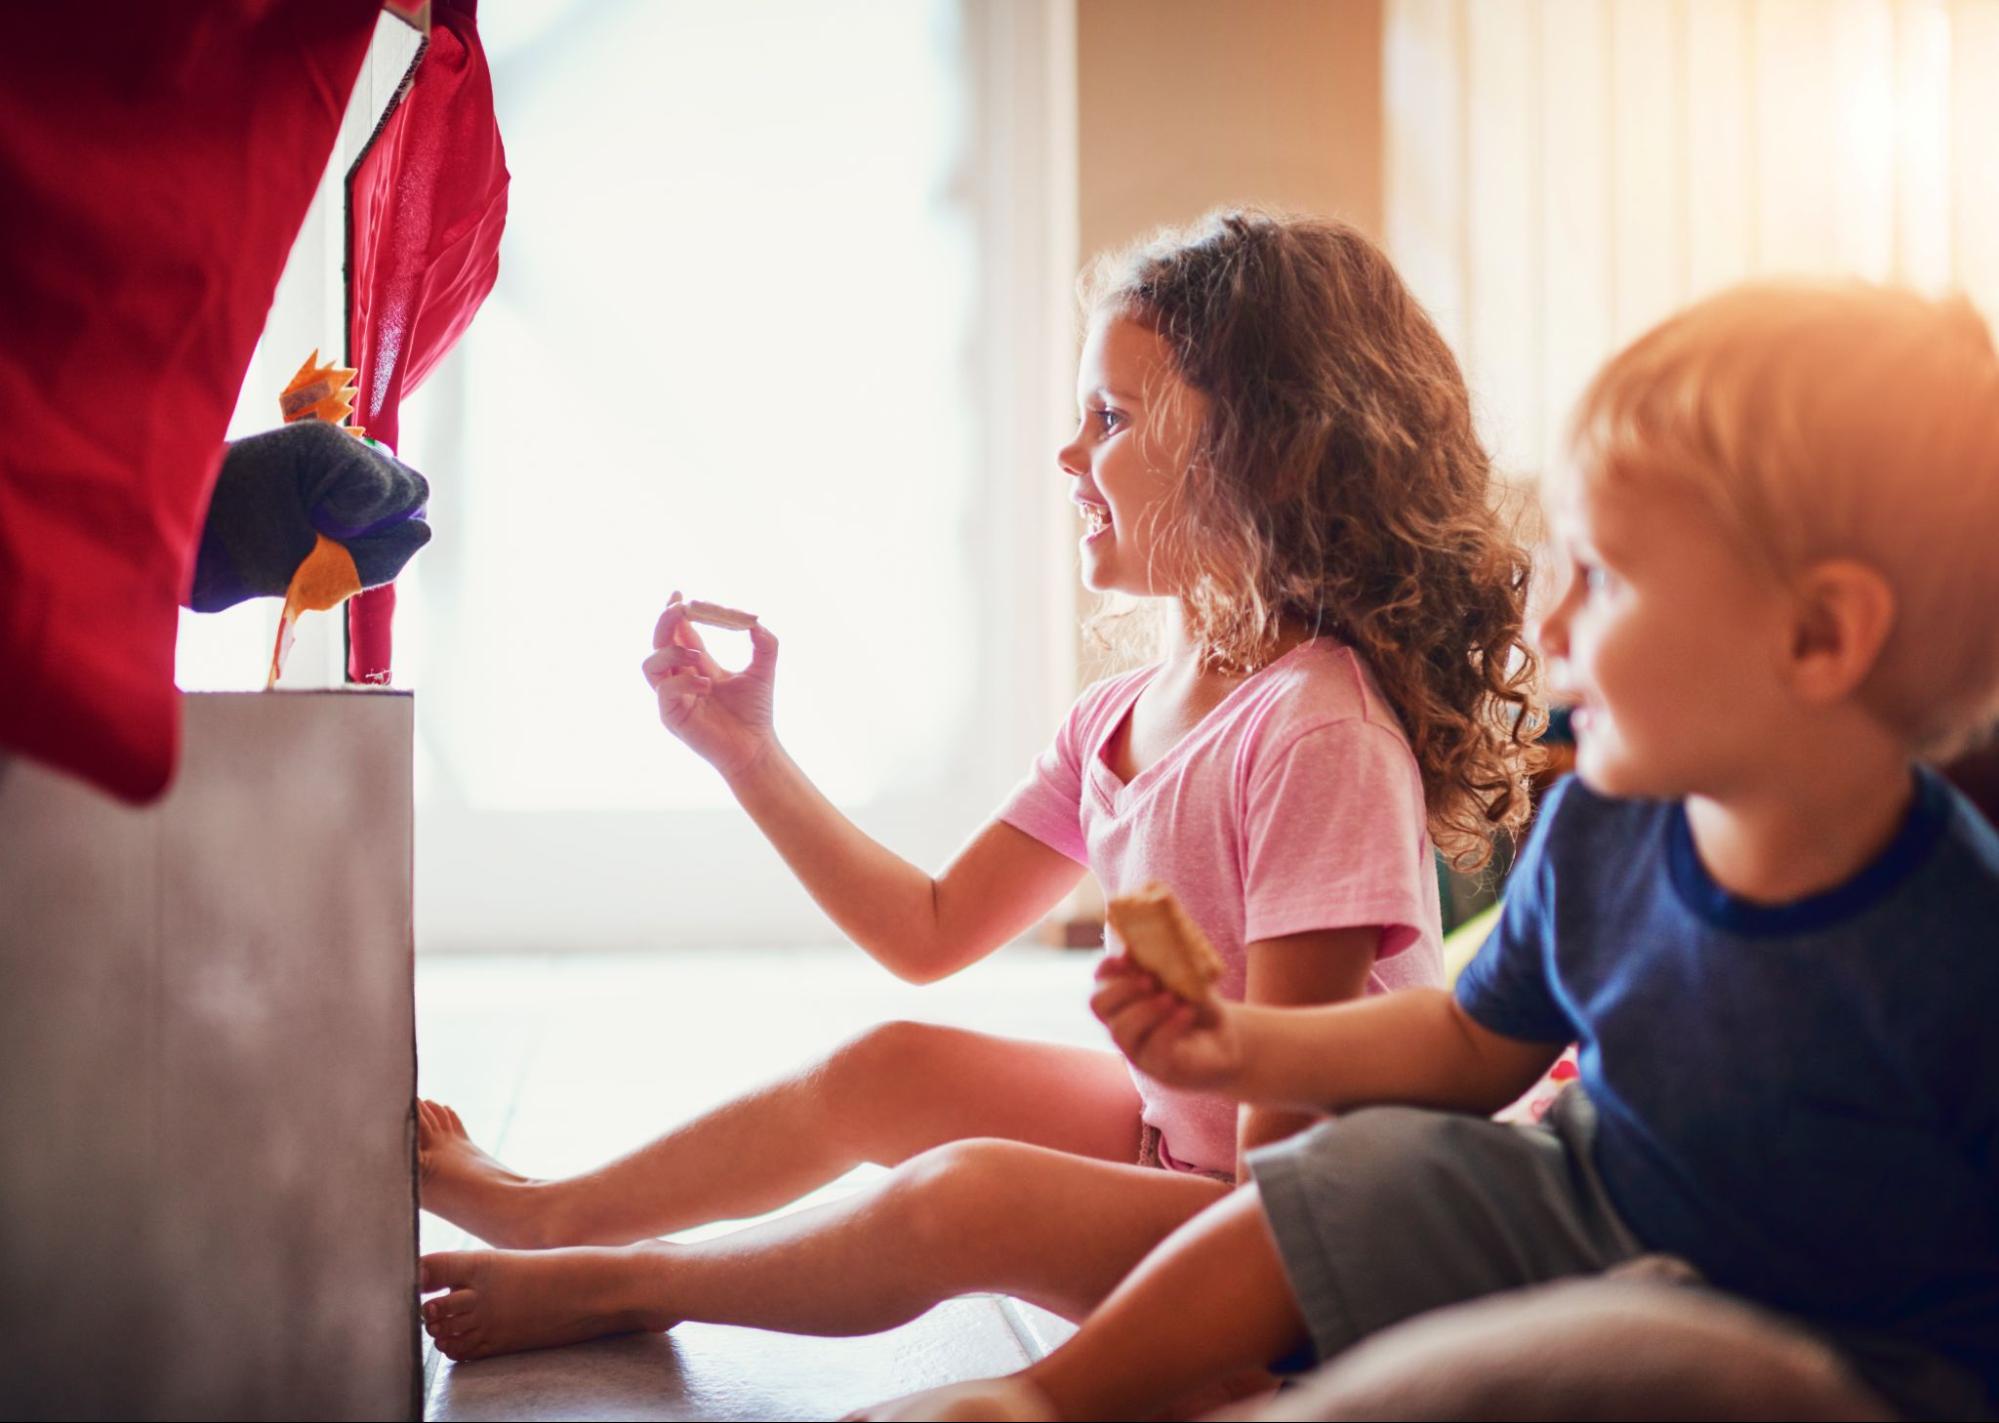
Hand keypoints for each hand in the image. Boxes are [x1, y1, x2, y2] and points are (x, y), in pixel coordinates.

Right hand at [642, 591, 779, 782]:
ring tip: (698, 656)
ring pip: (651, 664)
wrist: (756, 747)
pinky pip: (665, 690)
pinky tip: (708, 684)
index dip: (676, 613)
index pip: (679, 633)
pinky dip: (684, 681)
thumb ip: (764, 644)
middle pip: (659, 642)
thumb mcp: (763, 670)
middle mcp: (679, 678)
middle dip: (665, 622)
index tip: (679, 594)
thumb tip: (755, 619)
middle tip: (680, 607)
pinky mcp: (671, 716)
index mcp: (696, 665)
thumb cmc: (755, 712)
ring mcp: (672, 697)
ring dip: (671, 652)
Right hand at [1090, 953, 1245, 1091]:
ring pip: (1121, 1031)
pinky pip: (1154, 1047)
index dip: (1107, 968)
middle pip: (1098, 1005)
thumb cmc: (1199, 1004)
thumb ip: (1164, 963)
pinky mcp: (1160, 1067)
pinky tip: (1186, 1012)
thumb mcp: (1184, 978)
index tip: (1126, 957)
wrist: (1226, 1038)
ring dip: (1145, 1010)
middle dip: (1121, 989)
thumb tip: (1145, 945)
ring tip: (1171, 998)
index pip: (1100, 982)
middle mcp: (1123, 1023)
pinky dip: (1170, 1026)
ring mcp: (1138, 1049)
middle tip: (1149, 980)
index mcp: (1124, 998)